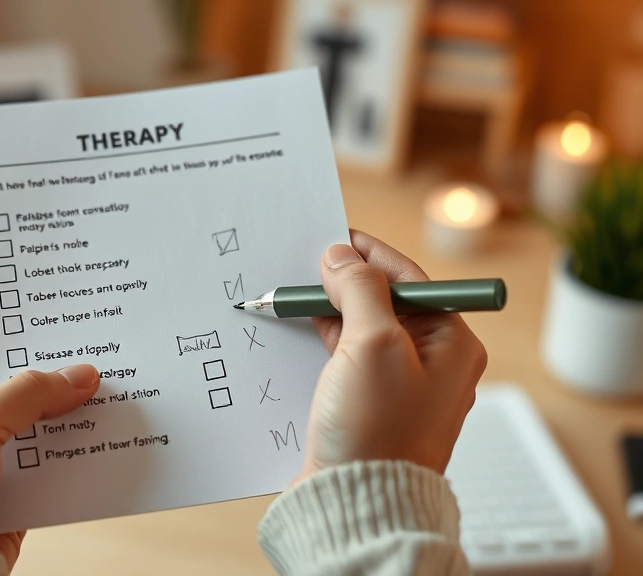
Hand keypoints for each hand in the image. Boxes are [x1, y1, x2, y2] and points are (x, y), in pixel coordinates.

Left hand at [0, 360, 98, 568]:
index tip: (58, 337)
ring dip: (68, 426)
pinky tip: (97, 448)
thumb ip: (23, 396)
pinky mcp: (7, 507)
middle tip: (95, 366)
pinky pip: (46, 478)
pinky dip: (70, 466)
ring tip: (108, 403)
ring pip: (36, 439)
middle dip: (52, 388)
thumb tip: (77, 376)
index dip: (16, 349)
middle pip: (15, 401)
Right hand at [299, 230, 486, 480]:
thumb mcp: (374, 344)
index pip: (411, 281)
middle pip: (384, 303)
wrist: (356, 501)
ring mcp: (397, 387)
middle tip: (307, 265)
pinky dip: (322, 341)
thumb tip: (341, 257)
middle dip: (345, 284)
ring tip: (295, 296)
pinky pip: (345, 359)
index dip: (371, 255)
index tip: (336, 236)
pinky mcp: (367, 407)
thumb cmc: (378, 430)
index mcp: (451, 345)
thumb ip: (359, 291)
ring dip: (329, 312)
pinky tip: (299, 331)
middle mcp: (430, 364)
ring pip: (361, 330)